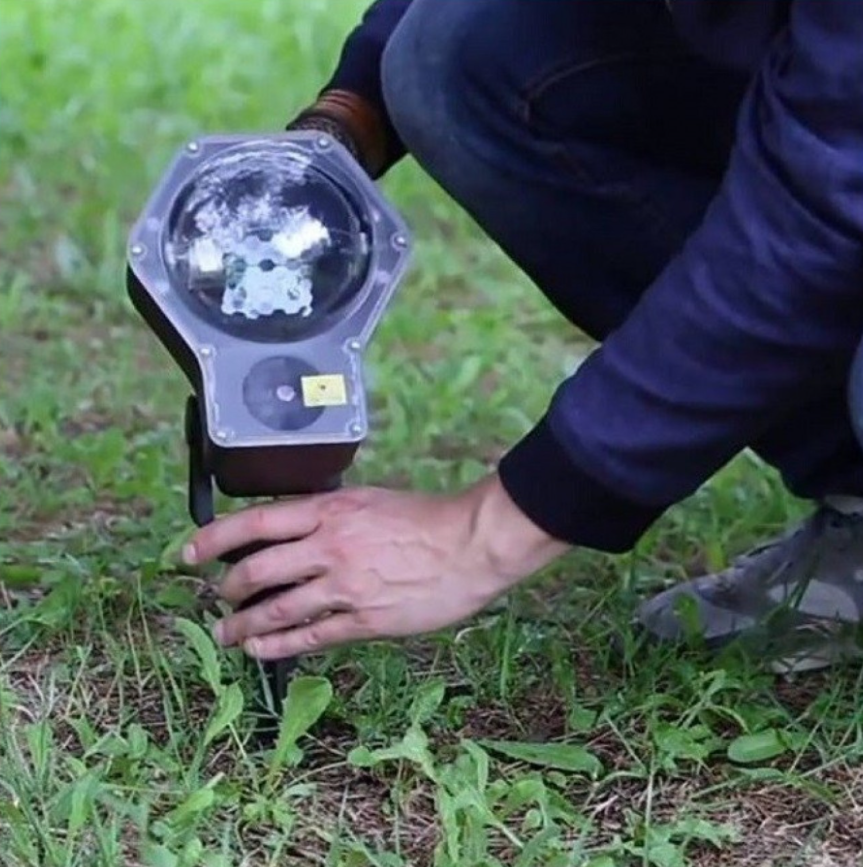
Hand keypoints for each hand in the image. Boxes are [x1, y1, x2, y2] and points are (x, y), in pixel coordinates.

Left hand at [183, 474, 569, 659]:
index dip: (213, 537)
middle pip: (255, 571)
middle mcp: (329, 547)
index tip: (188, 551)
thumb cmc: (425, 517)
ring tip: (225, 634)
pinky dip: (277, 646)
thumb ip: (329, 516)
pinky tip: (260, 651)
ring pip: (275, 611)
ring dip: (241, 625)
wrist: (469, 544)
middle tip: (215, 596)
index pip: (255, 522)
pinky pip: (310, 638)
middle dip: (225, 588)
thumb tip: (294, 529)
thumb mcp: (369, 501)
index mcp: (330, 511)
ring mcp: (344, 587)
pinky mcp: (364, 621)